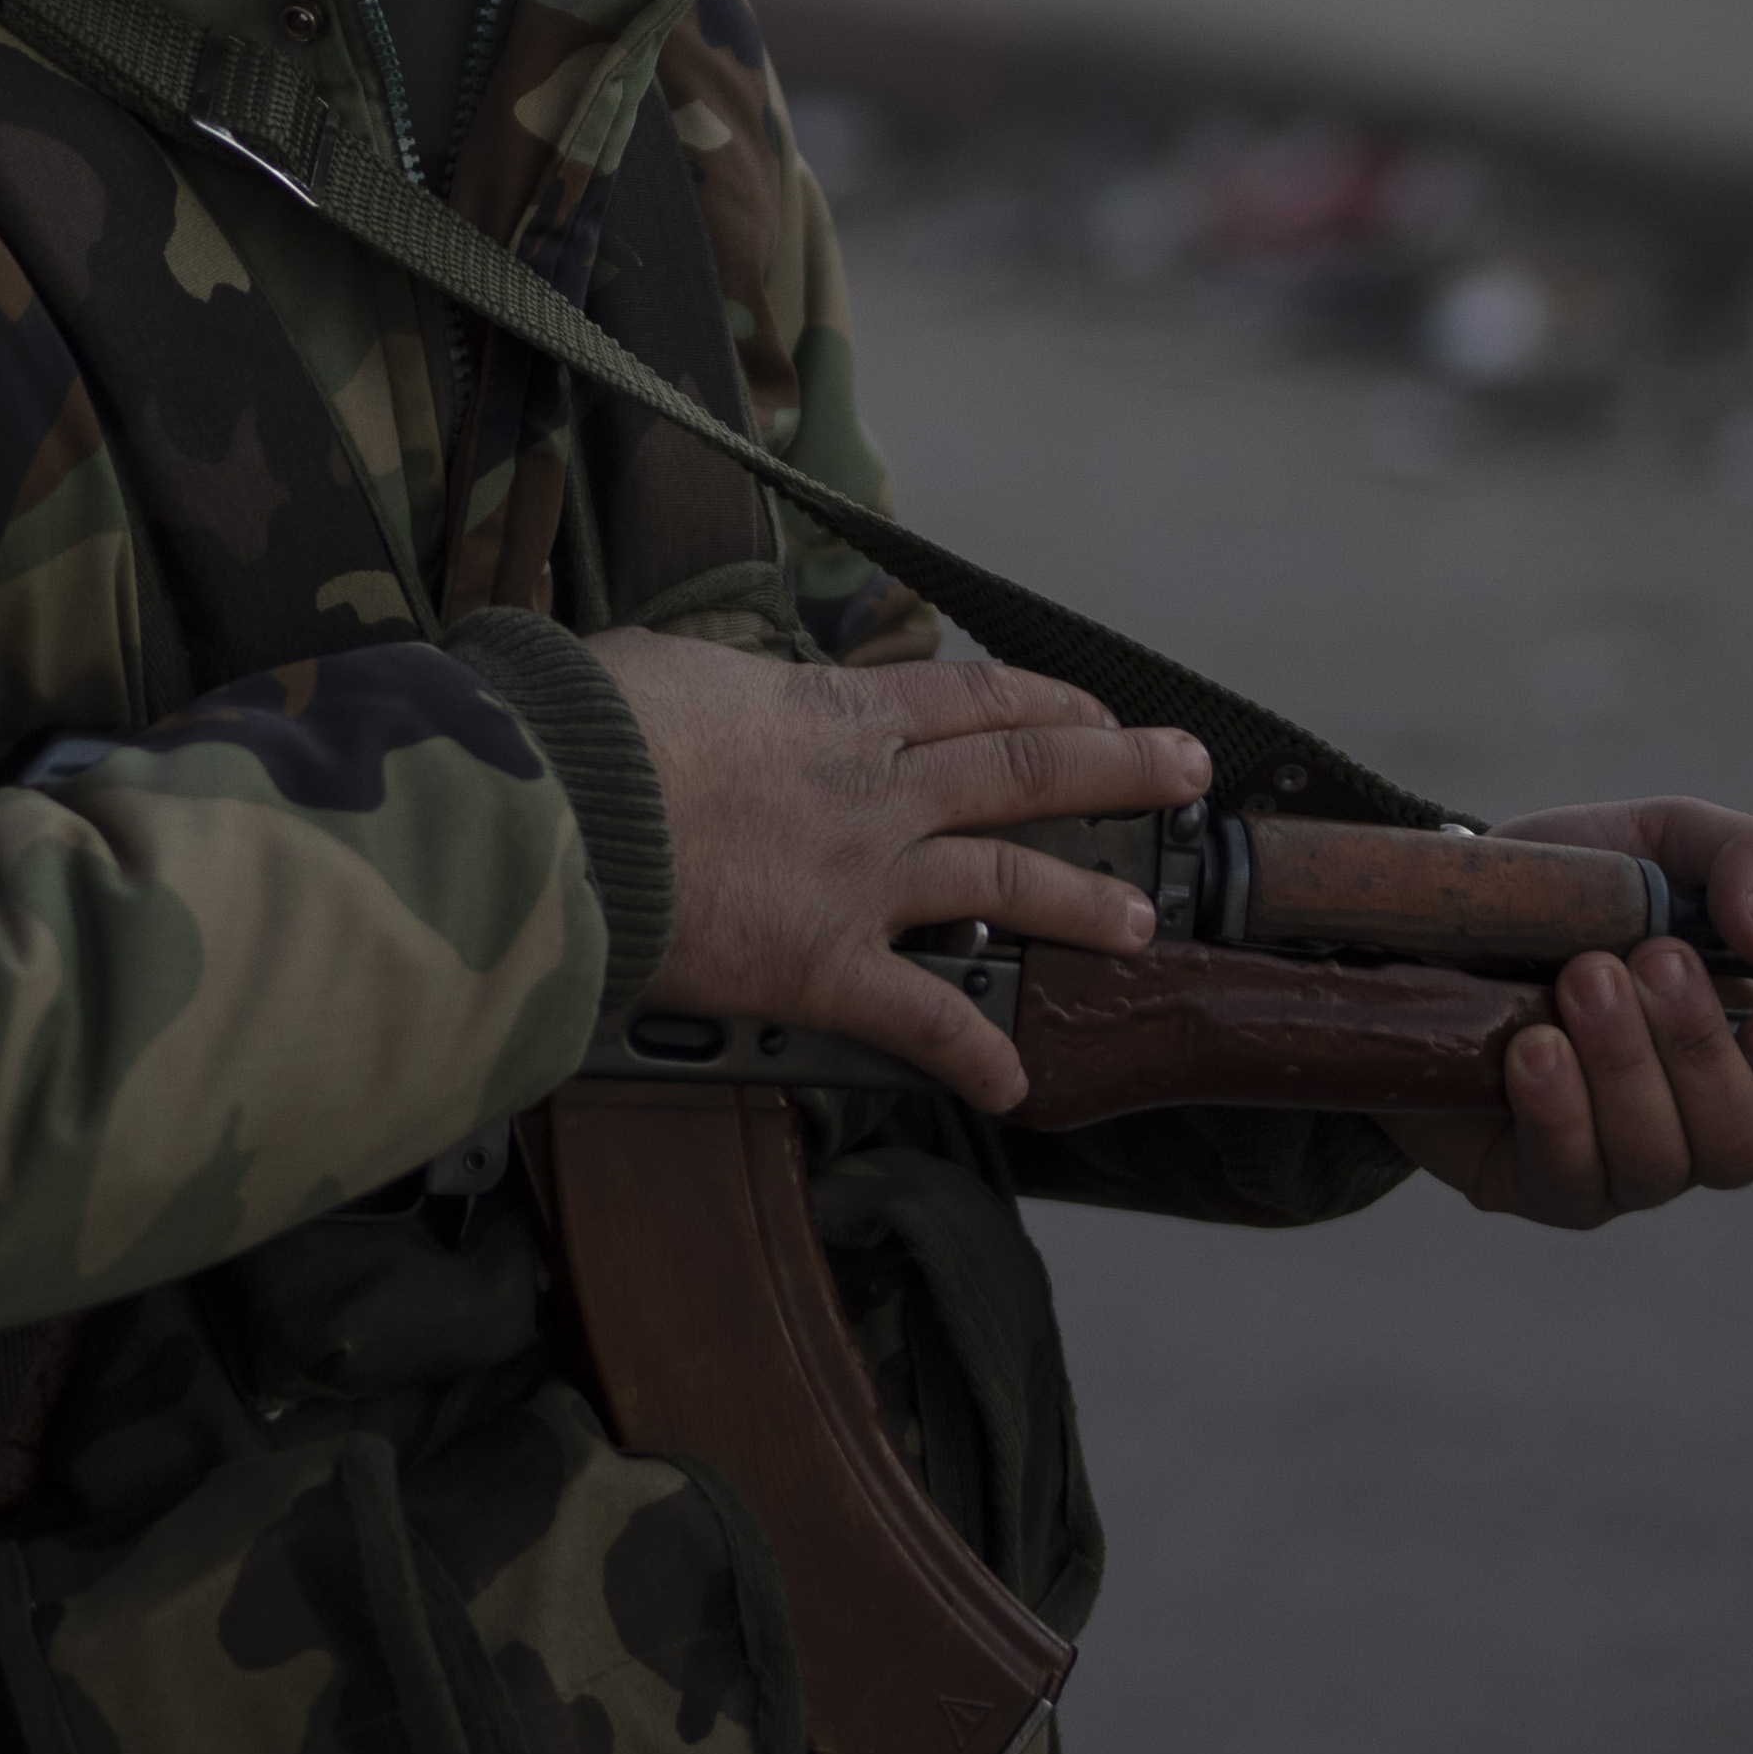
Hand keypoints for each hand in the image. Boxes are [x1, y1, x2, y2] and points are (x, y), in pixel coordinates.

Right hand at [580, 631, 1206, 1115]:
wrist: (565, 802)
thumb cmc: (594, 723)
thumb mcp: (668, 669)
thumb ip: (718, 687)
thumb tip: (706, 693)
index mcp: (835, 712)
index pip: (971, 696)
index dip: (1047, 703)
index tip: (1096, 710)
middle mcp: (874, 791)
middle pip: (1024, 770)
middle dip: (1120, 770)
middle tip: (1187, 771)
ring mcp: (861, 880)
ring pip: (1004, 881)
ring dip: (1082, 905)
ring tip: (1142, 926)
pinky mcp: (825, 967)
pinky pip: (921, 1015)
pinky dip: (974, 1053)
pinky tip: (1014, 1084)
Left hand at [1411, 793, 1752, 1226]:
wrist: (1436, 909)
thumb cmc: (1575, 888)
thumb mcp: (1664, 841)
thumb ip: (1748, 858)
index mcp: (1751, 1062)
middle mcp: (1694, 1131)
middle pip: (1743, 1147)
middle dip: (1698, 1048)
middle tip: (1651, 960)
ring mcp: (1616, 1168)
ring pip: (1659, 1162)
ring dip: (1625, 1063)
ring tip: (1581, 978)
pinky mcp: (1533, 1182)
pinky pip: (1570, 1177)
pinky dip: (1559, 1106)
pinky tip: (1532, 1047)